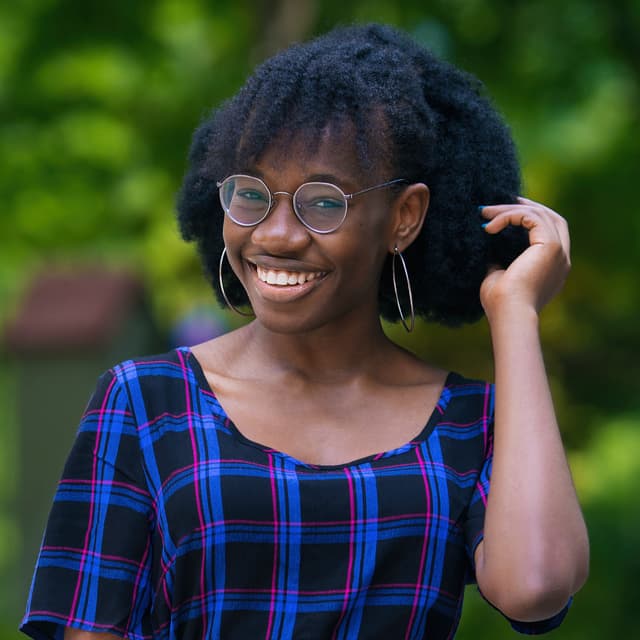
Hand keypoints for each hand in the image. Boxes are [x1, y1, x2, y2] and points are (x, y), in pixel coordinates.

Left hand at [479, 197, 570, 319]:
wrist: (508, 315)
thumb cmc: (500, 304)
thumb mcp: (499, 277)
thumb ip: (500, 261)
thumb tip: (489, 248)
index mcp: (553, 268)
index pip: (550, 232)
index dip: (530, 217)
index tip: (507, 212)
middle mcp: (562, 259)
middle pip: (552, 217)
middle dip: (527, 206)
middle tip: (502, 200)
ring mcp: (559, 252)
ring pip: (540, 214)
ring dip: (511, 209)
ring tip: (485, 212)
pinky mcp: (551, 247)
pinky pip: (531, 217)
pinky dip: (510, 216)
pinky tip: (489, 226)